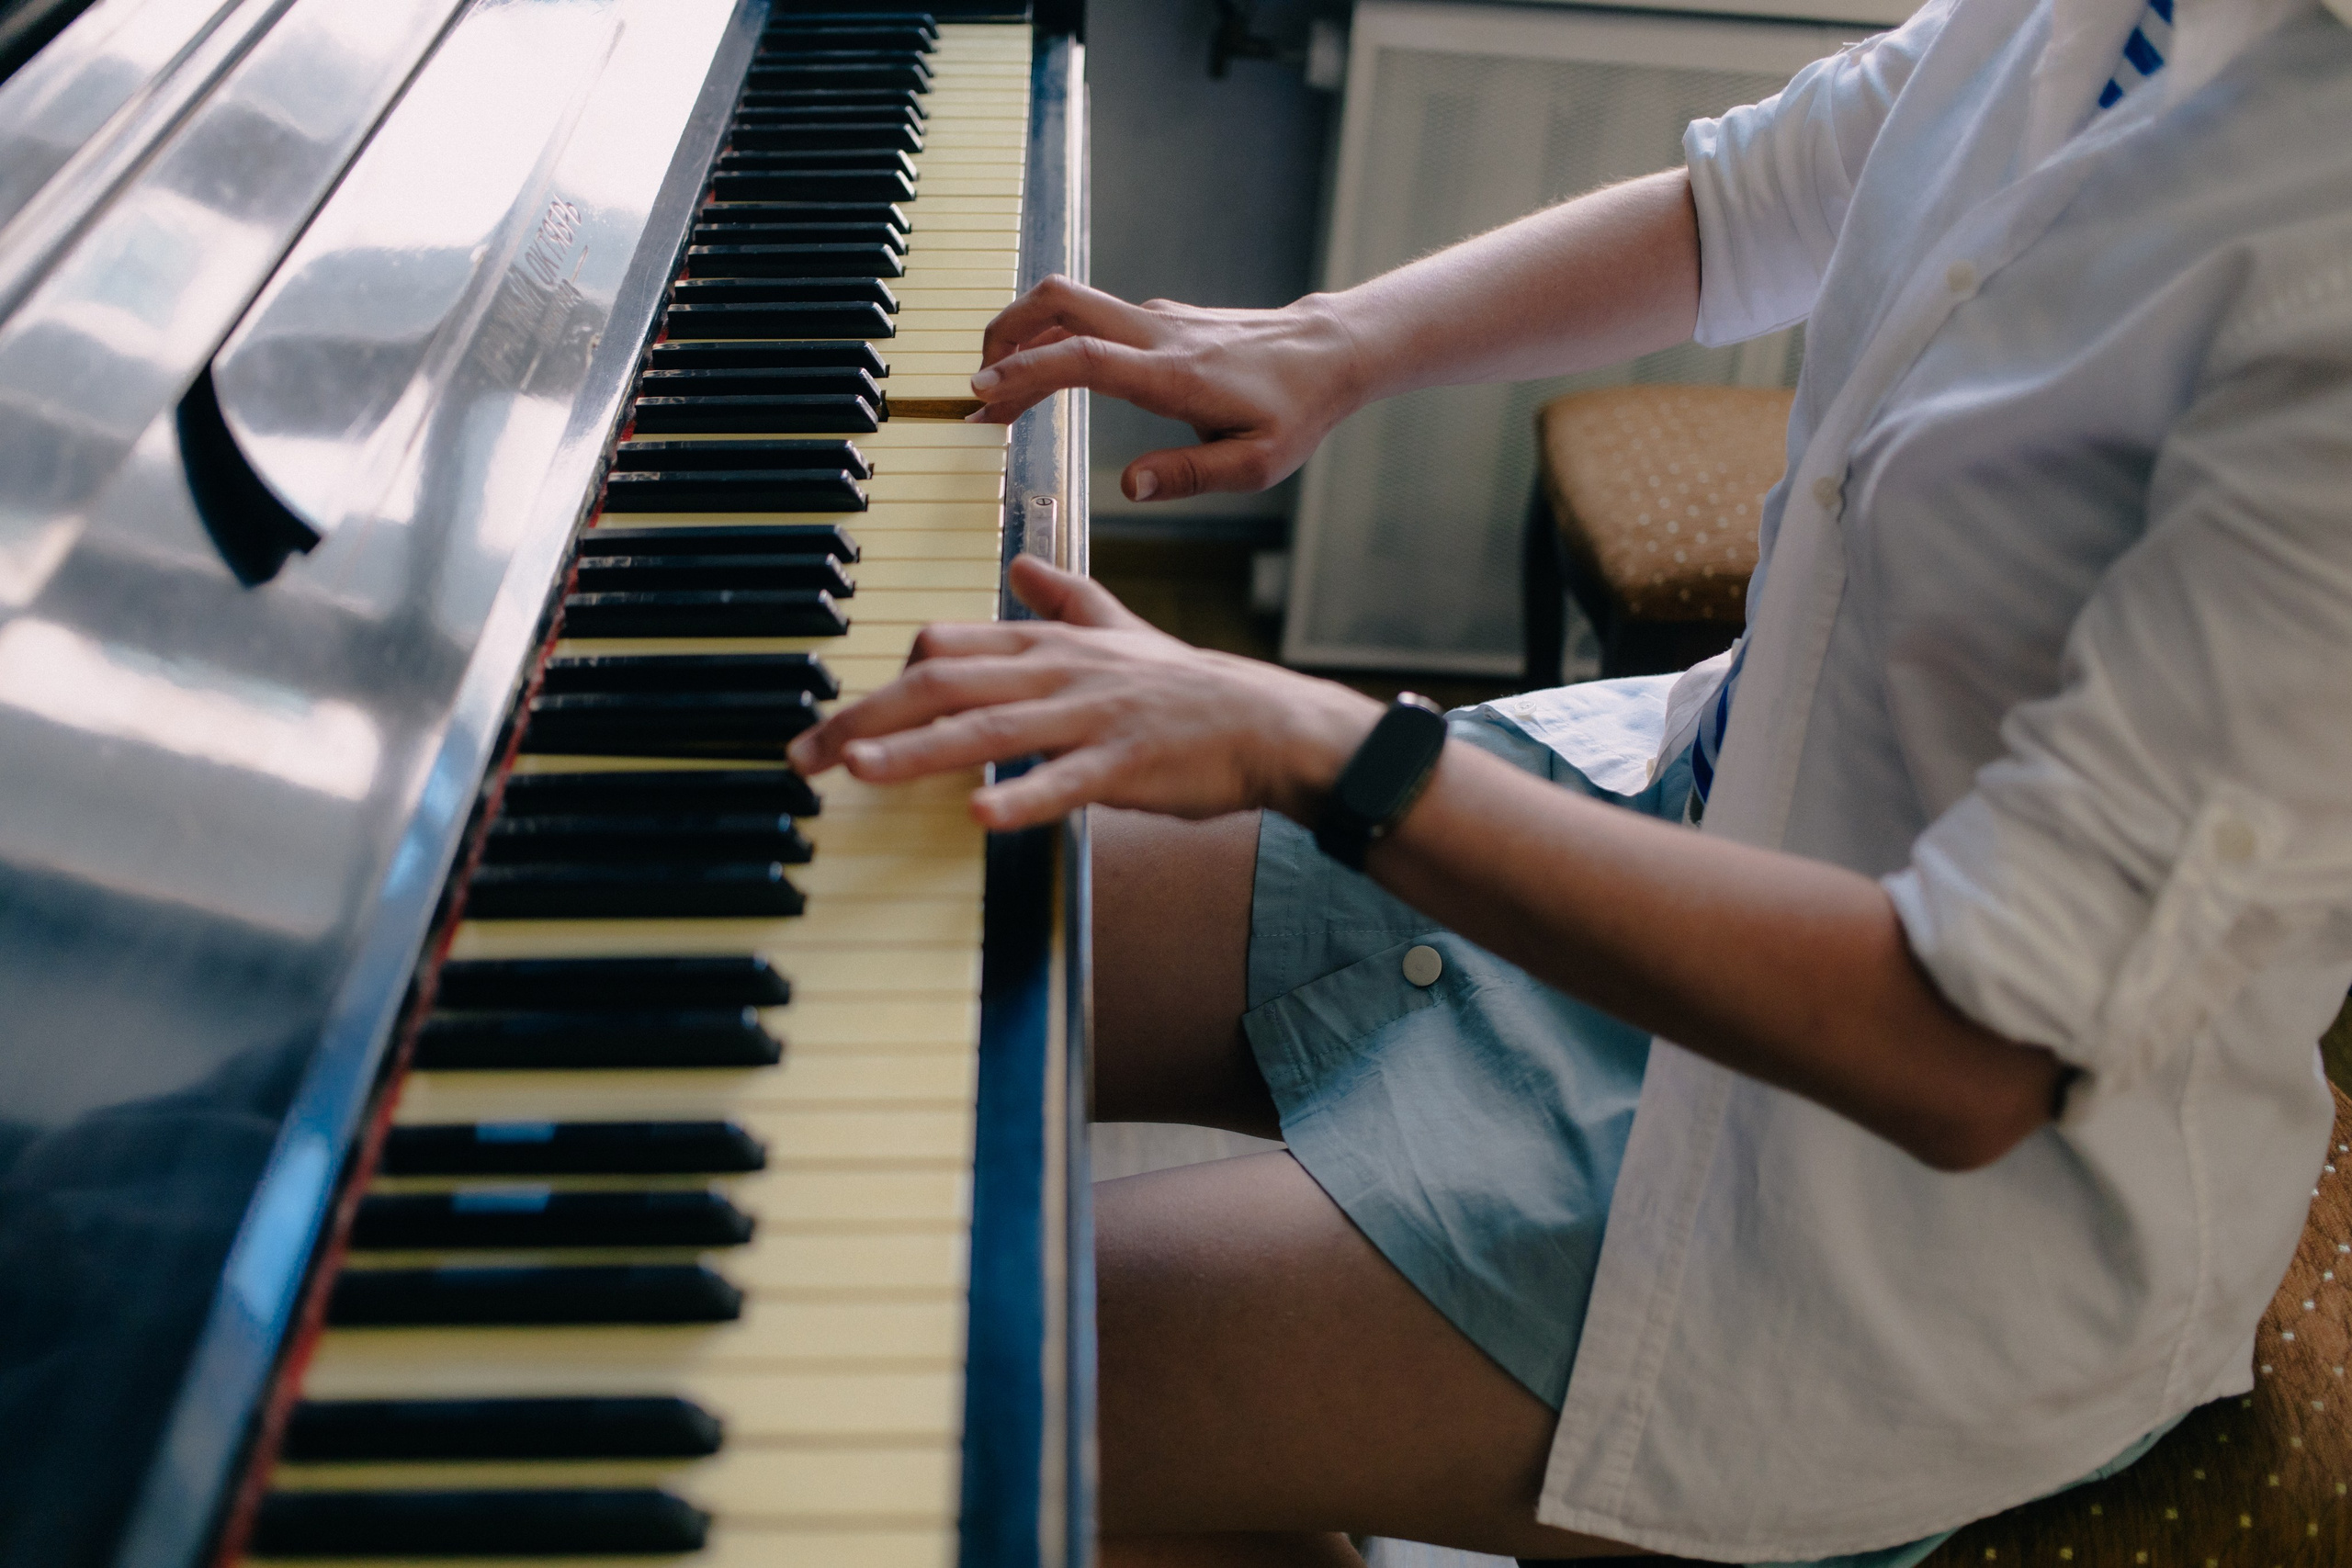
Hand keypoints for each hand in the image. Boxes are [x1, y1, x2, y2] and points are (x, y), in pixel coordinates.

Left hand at [784, 556, 1382, 830]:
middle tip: (807, 756)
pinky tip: (978, 815)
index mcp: (1046, 643)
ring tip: (859, 772)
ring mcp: (1090, 715)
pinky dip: (1020, 795)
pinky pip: (1065, 779)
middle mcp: (1057, 670)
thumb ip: (1066, 599)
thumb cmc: (1185, 688)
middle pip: (944, 683)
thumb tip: (1022, 568)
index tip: (832, 725)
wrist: (1264, 722)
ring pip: (989, 727)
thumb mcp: (1119, 629)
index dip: (880, 682)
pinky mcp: (1126, 762)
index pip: (943, 647)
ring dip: (918, 750)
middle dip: (866, 719)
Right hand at [966, 276, 1371, 503]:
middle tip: (976, 386)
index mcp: (1173, 374)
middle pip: (1058, 301)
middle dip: (1003, 334)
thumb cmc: (1295, 412)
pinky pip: (1091, 320)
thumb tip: (1130, 487)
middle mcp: (1156, 335)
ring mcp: (1155, 320)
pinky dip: (1053, 342)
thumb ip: (1190, 475)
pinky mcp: (1158, 320)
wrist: (1328, 352)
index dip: (1026, 371)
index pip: (1083, 358)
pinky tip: (1045, 378)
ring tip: (997, 393)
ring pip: (1069, 305)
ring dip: (1023, 338)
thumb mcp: (1255, 464)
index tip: (982, 392)